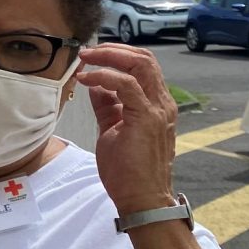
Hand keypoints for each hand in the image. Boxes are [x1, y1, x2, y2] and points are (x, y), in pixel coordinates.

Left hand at [75, 44, 176, 214]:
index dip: (118, 55)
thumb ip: (107, 106)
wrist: (141, 199)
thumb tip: (95, 86)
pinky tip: (87, 79)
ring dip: (109, 57)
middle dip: (113, 50)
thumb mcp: (112, 130)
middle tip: (88, 52)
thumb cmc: (128, 170)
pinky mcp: (146, 119)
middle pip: (144, 59)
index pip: (143, 66)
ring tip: (86, 59)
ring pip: (140, 64)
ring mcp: (157, 110)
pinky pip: (127, 85)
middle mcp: (161, 103)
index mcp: (156, 105)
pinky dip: (104, 76)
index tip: (93, 57)